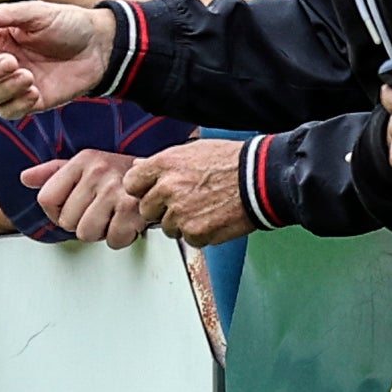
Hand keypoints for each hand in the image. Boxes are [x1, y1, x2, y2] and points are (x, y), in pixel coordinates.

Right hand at [0, 1, 113, 122]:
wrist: (99, 47)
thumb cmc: (69, 24)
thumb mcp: (39, 13)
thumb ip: (8, 14)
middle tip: (12, 62)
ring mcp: (12, 82)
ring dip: (5, 89)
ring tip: (30, 76)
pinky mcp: (28, 100)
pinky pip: (8, 111)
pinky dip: (18, 105)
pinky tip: (36, 91)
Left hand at [21, 149, 147, 248]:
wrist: (160, 177)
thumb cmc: (120, 174)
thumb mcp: (85, 166)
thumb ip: (53, 173)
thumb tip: (26, 178)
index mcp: (82, 160)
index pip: (46, 199)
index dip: (56, 212)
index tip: (71, 208)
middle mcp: (97, 171)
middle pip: (66, 222)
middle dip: (82, 223)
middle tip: (99, 211)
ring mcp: (114, 189)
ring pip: (86, 234)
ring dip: (100, 232)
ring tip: (111, 216)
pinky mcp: (131, 209)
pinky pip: (112, 240)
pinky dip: (119, 238)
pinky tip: (125, 223)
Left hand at [125, 140, 252, 244]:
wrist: (260, 180)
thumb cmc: (231, 162)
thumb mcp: (192, 151)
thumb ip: (161, 163)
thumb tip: (138, 166)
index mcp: (164, 165)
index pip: (131, 184)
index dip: (142, 190)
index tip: (152, 192)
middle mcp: (168, 188)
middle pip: (146, 210)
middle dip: (162, 209)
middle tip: (185, 202)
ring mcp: (180, 213)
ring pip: (167, 228)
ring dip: (181, 223)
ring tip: (204, 208)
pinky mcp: (195, 233)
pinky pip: (188, 240)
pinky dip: (199, 234)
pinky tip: (213, 219)